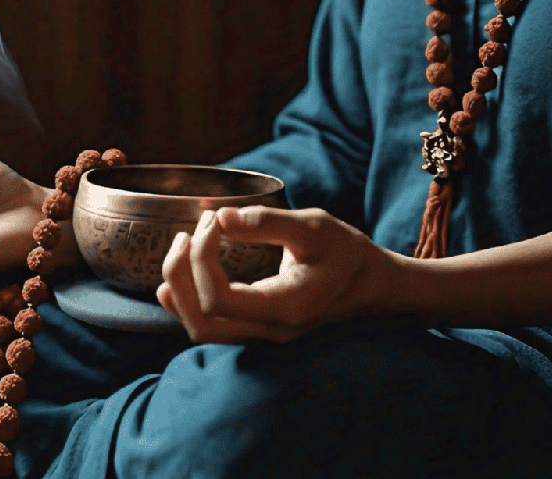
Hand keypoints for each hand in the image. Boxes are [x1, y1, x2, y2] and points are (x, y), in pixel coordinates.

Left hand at [156, 205, 397, 342]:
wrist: (372, 285)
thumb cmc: (346, 253)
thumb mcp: (315, 226)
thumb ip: (267, 222)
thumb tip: (220, 217)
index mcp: (285, 308)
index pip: (219, 299)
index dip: (202, 259)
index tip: (213, 221)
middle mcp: (269, 330)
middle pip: (201, 322)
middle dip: (180, 274)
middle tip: (188, 232)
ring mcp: (261, 333)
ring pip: (200, 328)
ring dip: (179, 288)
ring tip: (181, 244)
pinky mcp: (254, 325)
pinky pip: (209, 324)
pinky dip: (186, 299)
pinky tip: (181, 271)